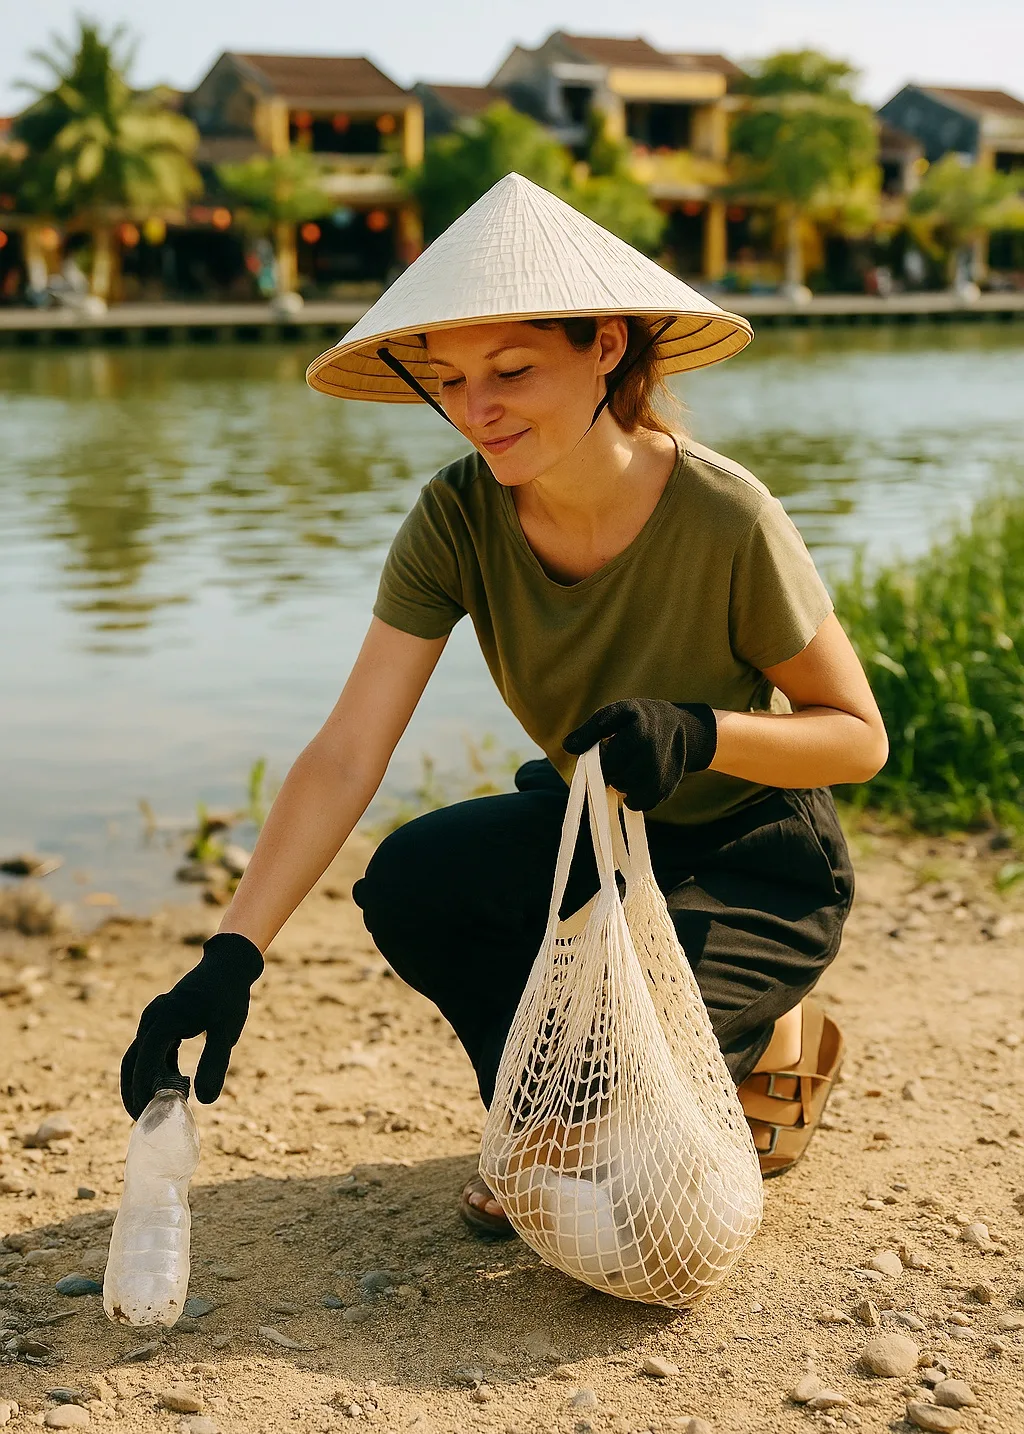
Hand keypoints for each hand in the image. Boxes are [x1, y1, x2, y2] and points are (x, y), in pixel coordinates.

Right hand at [120, 932, 264, 1119]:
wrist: (228, 965)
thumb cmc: (228, 997)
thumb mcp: (226, 1031)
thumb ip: (214, 1063)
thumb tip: (205, 1101)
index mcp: (164, 1021)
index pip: (143, 1062)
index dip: (141, 1091)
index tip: (146, 1114)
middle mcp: (153, 1020)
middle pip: (132, 1061)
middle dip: (133, 1092)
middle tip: (143, 1118)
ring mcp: (155, 1019)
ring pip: (138, 1056)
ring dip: (144, 1082)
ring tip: (158, 1107)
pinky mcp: (162, 1021)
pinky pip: (151, 1049)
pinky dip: (156, 1069)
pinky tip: (174, 1084)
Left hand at [563, 700, 717, 810]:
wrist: (683, 730)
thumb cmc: (640, 720)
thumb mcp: (617, 714)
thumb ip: (591, 729)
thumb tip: (568, 747)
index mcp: (639, 733)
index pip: (606, 761)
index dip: (600, 758)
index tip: (606, 747)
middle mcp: (652, 757)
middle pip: (614, 779)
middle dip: (610, 771)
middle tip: (619, 757)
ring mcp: (661, 777)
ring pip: (625, 794)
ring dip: (621, 784)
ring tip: (628, 767)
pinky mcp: (666, 791)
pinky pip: (640, 805)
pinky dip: (634, 797)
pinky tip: (637, 780)